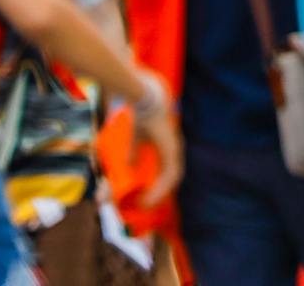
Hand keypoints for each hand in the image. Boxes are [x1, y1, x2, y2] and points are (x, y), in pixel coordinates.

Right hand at [128, 75, 183, 205]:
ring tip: (146, 203)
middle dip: (159, 193)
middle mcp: (175, 149)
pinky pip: (170, 175)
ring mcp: (175, 149)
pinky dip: (160, 188)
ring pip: (172, 179)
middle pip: (172, 178)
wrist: (145, 99)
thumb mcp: (137, 137)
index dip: (160, 185)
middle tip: (145, 204)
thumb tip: (128, 165)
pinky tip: (150, 195)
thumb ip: (133, 152)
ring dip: (159, 193)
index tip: (147, 196)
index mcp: (168, 146)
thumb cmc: (142, 114)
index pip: (169, 171)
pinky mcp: (172, 150)